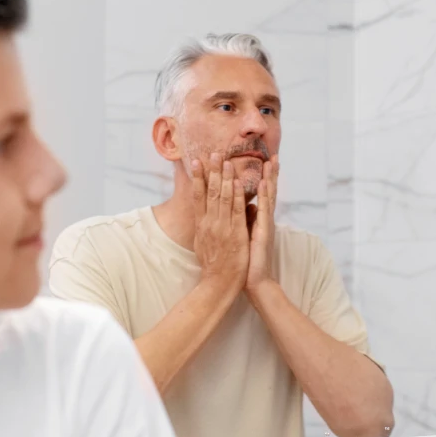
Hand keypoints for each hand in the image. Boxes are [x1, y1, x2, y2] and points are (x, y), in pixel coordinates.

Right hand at [191, 153, 249, 294]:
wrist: (219, 283)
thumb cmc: (213, 265)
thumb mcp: (203, 242)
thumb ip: (206, 226)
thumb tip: (205, 214)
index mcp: (202, 224)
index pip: (198, 196)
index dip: (198, 177)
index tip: (197, 161)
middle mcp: (209, 223)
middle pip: (209, 192)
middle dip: (212, 171)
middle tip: (214, 153)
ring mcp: (222, 228)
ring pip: (223, 197)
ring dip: (225, 177)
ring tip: (226, 160)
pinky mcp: (235, 234)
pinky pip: (237, 211)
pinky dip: (237, 195)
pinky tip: (238, 182)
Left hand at [246, 159, 278, 295]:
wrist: (256, 281)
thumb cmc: (248, 260)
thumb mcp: (246, 236)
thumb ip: (248, 220)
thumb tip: (247, 206)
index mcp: (259, 220)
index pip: (263, 195)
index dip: (265, 178)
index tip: (266, 161)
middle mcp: (265, 220)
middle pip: (269, 192)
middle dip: (271, 174)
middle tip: (273, 155)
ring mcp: (266, 225)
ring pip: (269, 198)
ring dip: (270, 179)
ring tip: (272, 162)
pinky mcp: (264, 232)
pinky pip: (264, 211)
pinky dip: (265, 196)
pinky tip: (266, 184)